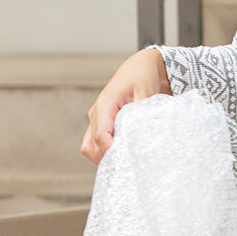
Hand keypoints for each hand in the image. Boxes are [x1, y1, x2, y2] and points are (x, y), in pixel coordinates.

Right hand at [80, 48, 171, 162]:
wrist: (139, 67)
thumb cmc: (142, 77)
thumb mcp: (146, 93)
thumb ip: (141, 115)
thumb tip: (140, 137)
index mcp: (105, 105)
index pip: (101, 136)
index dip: (111, 152)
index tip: (125, 164)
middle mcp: (96, 114)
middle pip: (90, 146)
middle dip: (106, 159)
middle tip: (127, 168)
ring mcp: (97, 119)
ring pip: (90, 147)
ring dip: (105, 158)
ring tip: (127, 164)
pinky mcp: (102, 123)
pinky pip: (97, 143)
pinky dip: (107, 152)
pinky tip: (125, 155)